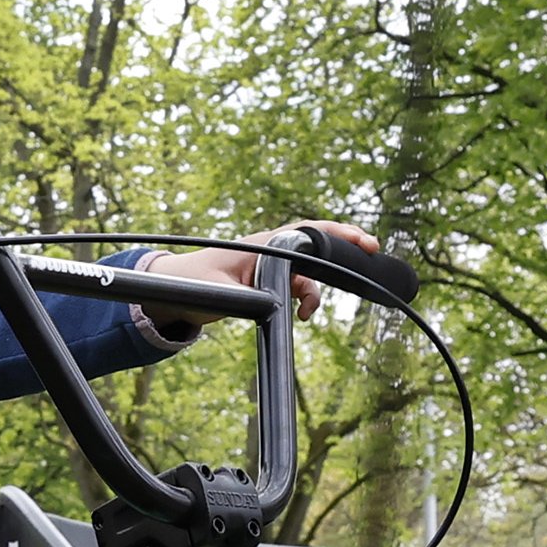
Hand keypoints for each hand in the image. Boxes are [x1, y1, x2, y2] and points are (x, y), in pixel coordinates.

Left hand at [143, 221, 379, 313]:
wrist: (173, 290)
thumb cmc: (191, 284)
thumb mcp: (219, 293)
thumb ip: (250, 297)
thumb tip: (277, 305)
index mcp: (262, 243)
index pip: (308, 230)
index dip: (339, 233)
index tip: (365, 242)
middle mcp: (270, 249)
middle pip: (317, 246)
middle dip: (344, 251)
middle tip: (373, 255)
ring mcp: (271, 264)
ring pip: (308, 273)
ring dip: (315, 292)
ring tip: (308, 314)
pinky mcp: (268, 280)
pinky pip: (298, 285)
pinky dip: (305, 299)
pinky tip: (302, 316)